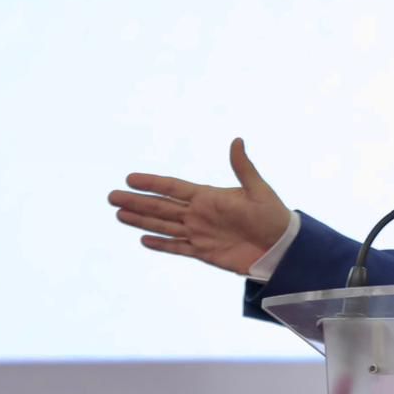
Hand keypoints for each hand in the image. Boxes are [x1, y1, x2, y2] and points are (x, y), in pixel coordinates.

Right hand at [108, 138, 291, 275]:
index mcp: (209, 196)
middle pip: (161, 207)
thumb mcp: (258, 189)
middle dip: (137, 201)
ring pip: (164, 226)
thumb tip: (236, 140)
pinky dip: (161, 244)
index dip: (152, 183)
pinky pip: (178, 248)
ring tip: (119, 214)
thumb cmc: (273, 216)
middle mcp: (199, 214)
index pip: (174, 188)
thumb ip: (243, 167)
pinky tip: (143, 239)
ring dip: (141, 221)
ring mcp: (200, 233)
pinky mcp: (204, 252)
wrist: (281, 247)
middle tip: (111, 196)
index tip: (130, 178)